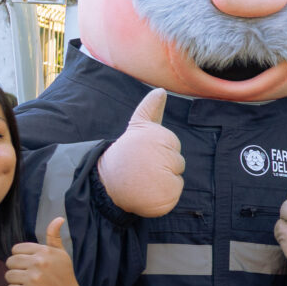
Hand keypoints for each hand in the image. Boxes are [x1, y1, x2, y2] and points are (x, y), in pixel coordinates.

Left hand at [6, 217, 89, 285]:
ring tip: (29, 284)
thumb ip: (54, 237)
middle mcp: (38, 264)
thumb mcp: (61, 255)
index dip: (21, 257)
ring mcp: (33, 280)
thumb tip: (59, 218)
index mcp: (45, 252)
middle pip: (10, 262)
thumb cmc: (64, 276)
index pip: (16, 249)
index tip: (30, 264)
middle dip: (17, 268)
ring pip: (9, 276)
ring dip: (16, 281)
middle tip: (29, 275)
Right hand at [97, 89, 186, 216]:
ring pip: (177, 177)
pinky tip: (148, 192)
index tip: (142, 154)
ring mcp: (164, 173)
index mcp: (153, 133)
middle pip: (178, 161)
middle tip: (142, 169)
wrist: (108, 185)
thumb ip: (151, 110)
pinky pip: (176, 192)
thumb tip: (161, 90)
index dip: (158, 152)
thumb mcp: (138, 129)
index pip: (173, 144)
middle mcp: (159, 151)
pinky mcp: (168, 194)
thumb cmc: (126, 156)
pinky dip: (164, 196)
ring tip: (144, 181)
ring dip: (164, 181)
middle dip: (164, 166)